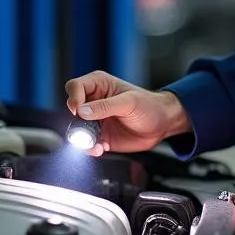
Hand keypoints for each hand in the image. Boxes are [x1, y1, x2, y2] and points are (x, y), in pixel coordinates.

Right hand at [64, 70, 190, 156]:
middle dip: (76, 123)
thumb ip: (105, 106)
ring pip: (77, 130)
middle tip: (86, 132)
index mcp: (99, 85)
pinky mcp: (101, 136)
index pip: (75, 87)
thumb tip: (82, 111)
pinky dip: (91, 149)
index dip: (73, 98)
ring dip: (82, 140)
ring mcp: (96, 120)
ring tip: (96, 144)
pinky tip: (101, 148)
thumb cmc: (150, 105)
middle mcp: (94, 102)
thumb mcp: (129, 102)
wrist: (162, 125)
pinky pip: (87, 144)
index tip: (78, 111)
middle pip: (72, 110)